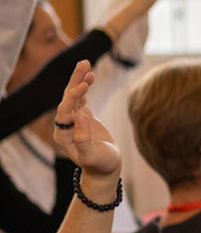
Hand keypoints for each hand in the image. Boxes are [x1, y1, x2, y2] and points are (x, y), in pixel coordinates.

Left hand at [52, 61, 120, 181]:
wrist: (105, 168)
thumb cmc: (100, 164)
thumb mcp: (92, 155)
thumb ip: (83, 137)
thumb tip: (80, 114)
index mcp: (63, 135)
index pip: (64, 111)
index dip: (72, 97)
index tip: (84, 87)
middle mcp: (65, 125)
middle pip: (67, 99)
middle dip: (75, 81)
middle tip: (83, 64)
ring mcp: (74, 120)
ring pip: (74, 96)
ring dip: (79, 80)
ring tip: (86, 63)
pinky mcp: (83, 117)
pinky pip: (82, 99)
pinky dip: (85, 87)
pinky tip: (89, 76)